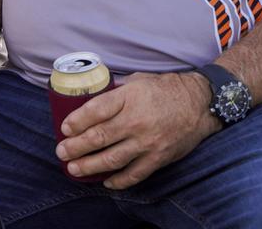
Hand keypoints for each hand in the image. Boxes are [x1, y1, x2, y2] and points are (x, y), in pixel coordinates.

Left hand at [56, 71, 221, 188]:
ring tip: (73, 169)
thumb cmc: (165, 89)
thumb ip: (116, 90)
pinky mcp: (159, 158)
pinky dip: (119, 180)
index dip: (76, 121)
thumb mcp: (137, 80)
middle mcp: (136, 121)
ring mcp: (148, 142)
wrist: (200, 103)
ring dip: (90, 166)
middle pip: (99, 137)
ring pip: (112, 159)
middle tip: (61, 152)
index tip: (64, 128)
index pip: (95, 111)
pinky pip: (135, 174)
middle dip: (76, 147)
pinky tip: (105, 181)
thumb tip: (92, 94)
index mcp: (129, 98)